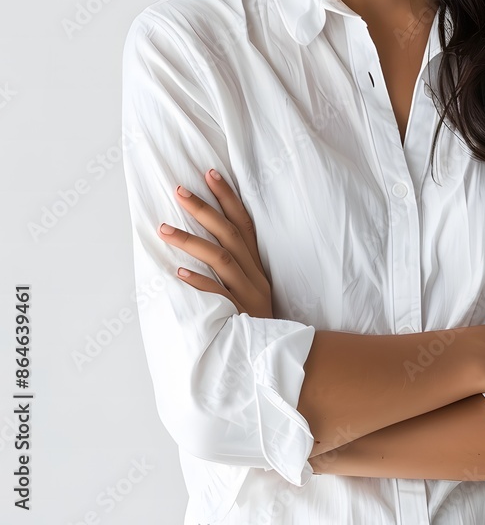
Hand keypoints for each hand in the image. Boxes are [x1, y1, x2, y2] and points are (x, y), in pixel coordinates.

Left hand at [156, 168, 272, 317]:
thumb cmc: (256, 320)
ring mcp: (246, 293)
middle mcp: (253, 273)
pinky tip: (178, 273)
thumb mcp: (251, 287)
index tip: (209, 172)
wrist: (275, 356)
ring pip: (220, 259)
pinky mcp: (238, 314)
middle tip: (179, 190)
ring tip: (163, 229)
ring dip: (191, 241)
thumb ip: (234, 265)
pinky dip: (199, 282)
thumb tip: (206, 239)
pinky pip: (217, 295)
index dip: (227, 196)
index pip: (243, 221)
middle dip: (203, 209)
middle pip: (228, 234)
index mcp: (256, 263)